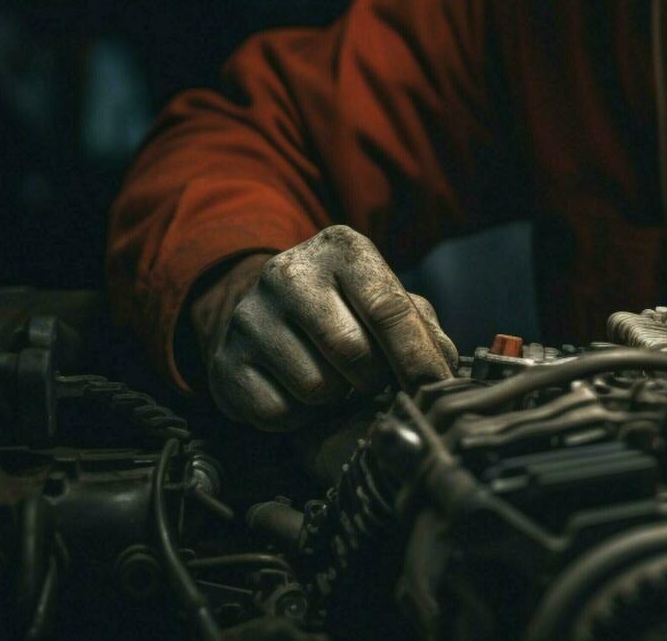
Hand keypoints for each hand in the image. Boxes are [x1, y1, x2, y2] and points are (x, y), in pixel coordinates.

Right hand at [190, 225, 458, 430]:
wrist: (269, 312)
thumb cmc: (348, 308)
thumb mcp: (388, 299)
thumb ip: (423, 329)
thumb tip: (443, 367)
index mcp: (342, 249)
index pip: (388, 308)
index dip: (417, 356)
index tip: (435, 387)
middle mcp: (289, 273)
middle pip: (354, 353)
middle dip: (375, 380)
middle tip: (374, 380)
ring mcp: (249, 317)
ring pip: (316, 388)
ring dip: (336, 398)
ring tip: (333, 379)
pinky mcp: (224, 361)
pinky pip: (278, 413)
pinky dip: (299, 417)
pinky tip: (299, 392)